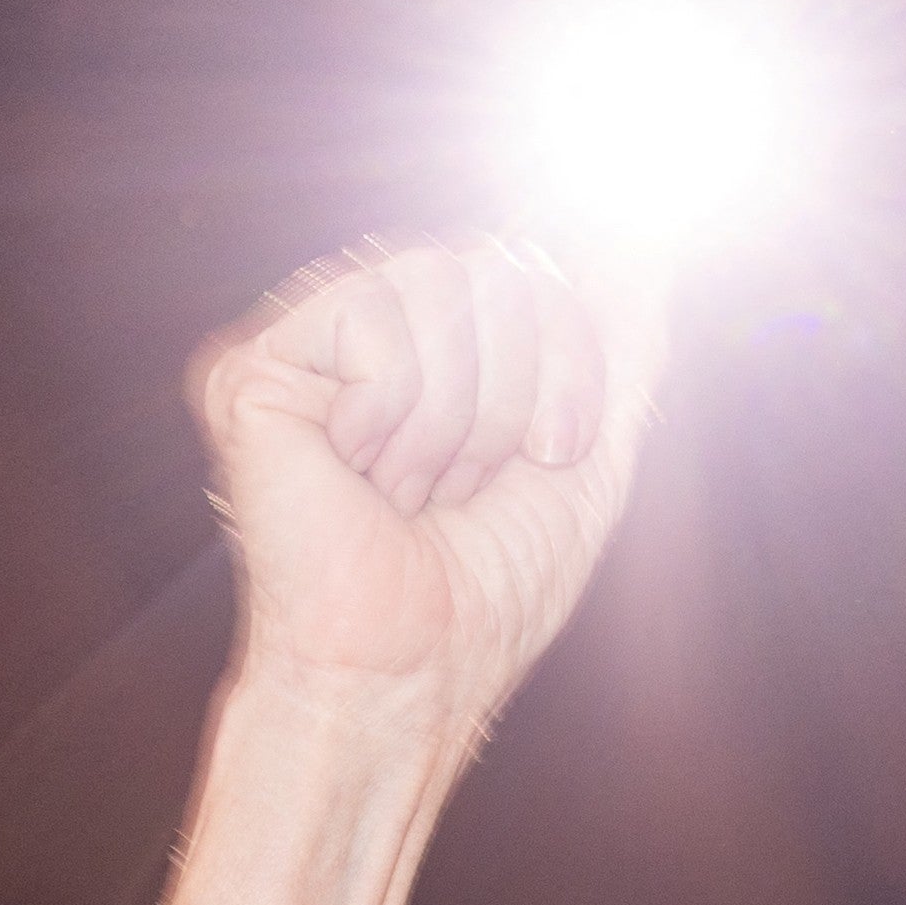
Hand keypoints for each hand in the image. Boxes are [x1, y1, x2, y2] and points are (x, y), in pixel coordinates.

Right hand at [187, 235, 664, 752]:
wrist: (410, 673)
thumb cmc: (489, 593)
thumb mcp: (589, 457)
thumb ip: (620, 343)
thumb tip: (653, 231)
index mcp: (440, 348)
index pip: (536, 270)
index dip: (568, 361)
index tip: (546, 455)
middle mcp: (369, 333)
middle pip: (496, 265)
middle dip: (515, 394)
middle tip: (465, 487)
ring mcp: (307, 346)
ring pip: (437, 279)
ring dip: (454, 418)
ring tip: (408, 492)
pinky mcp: (253, 368)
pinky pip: (376, 317)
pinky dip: (391, 416)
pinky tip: (355, 477)